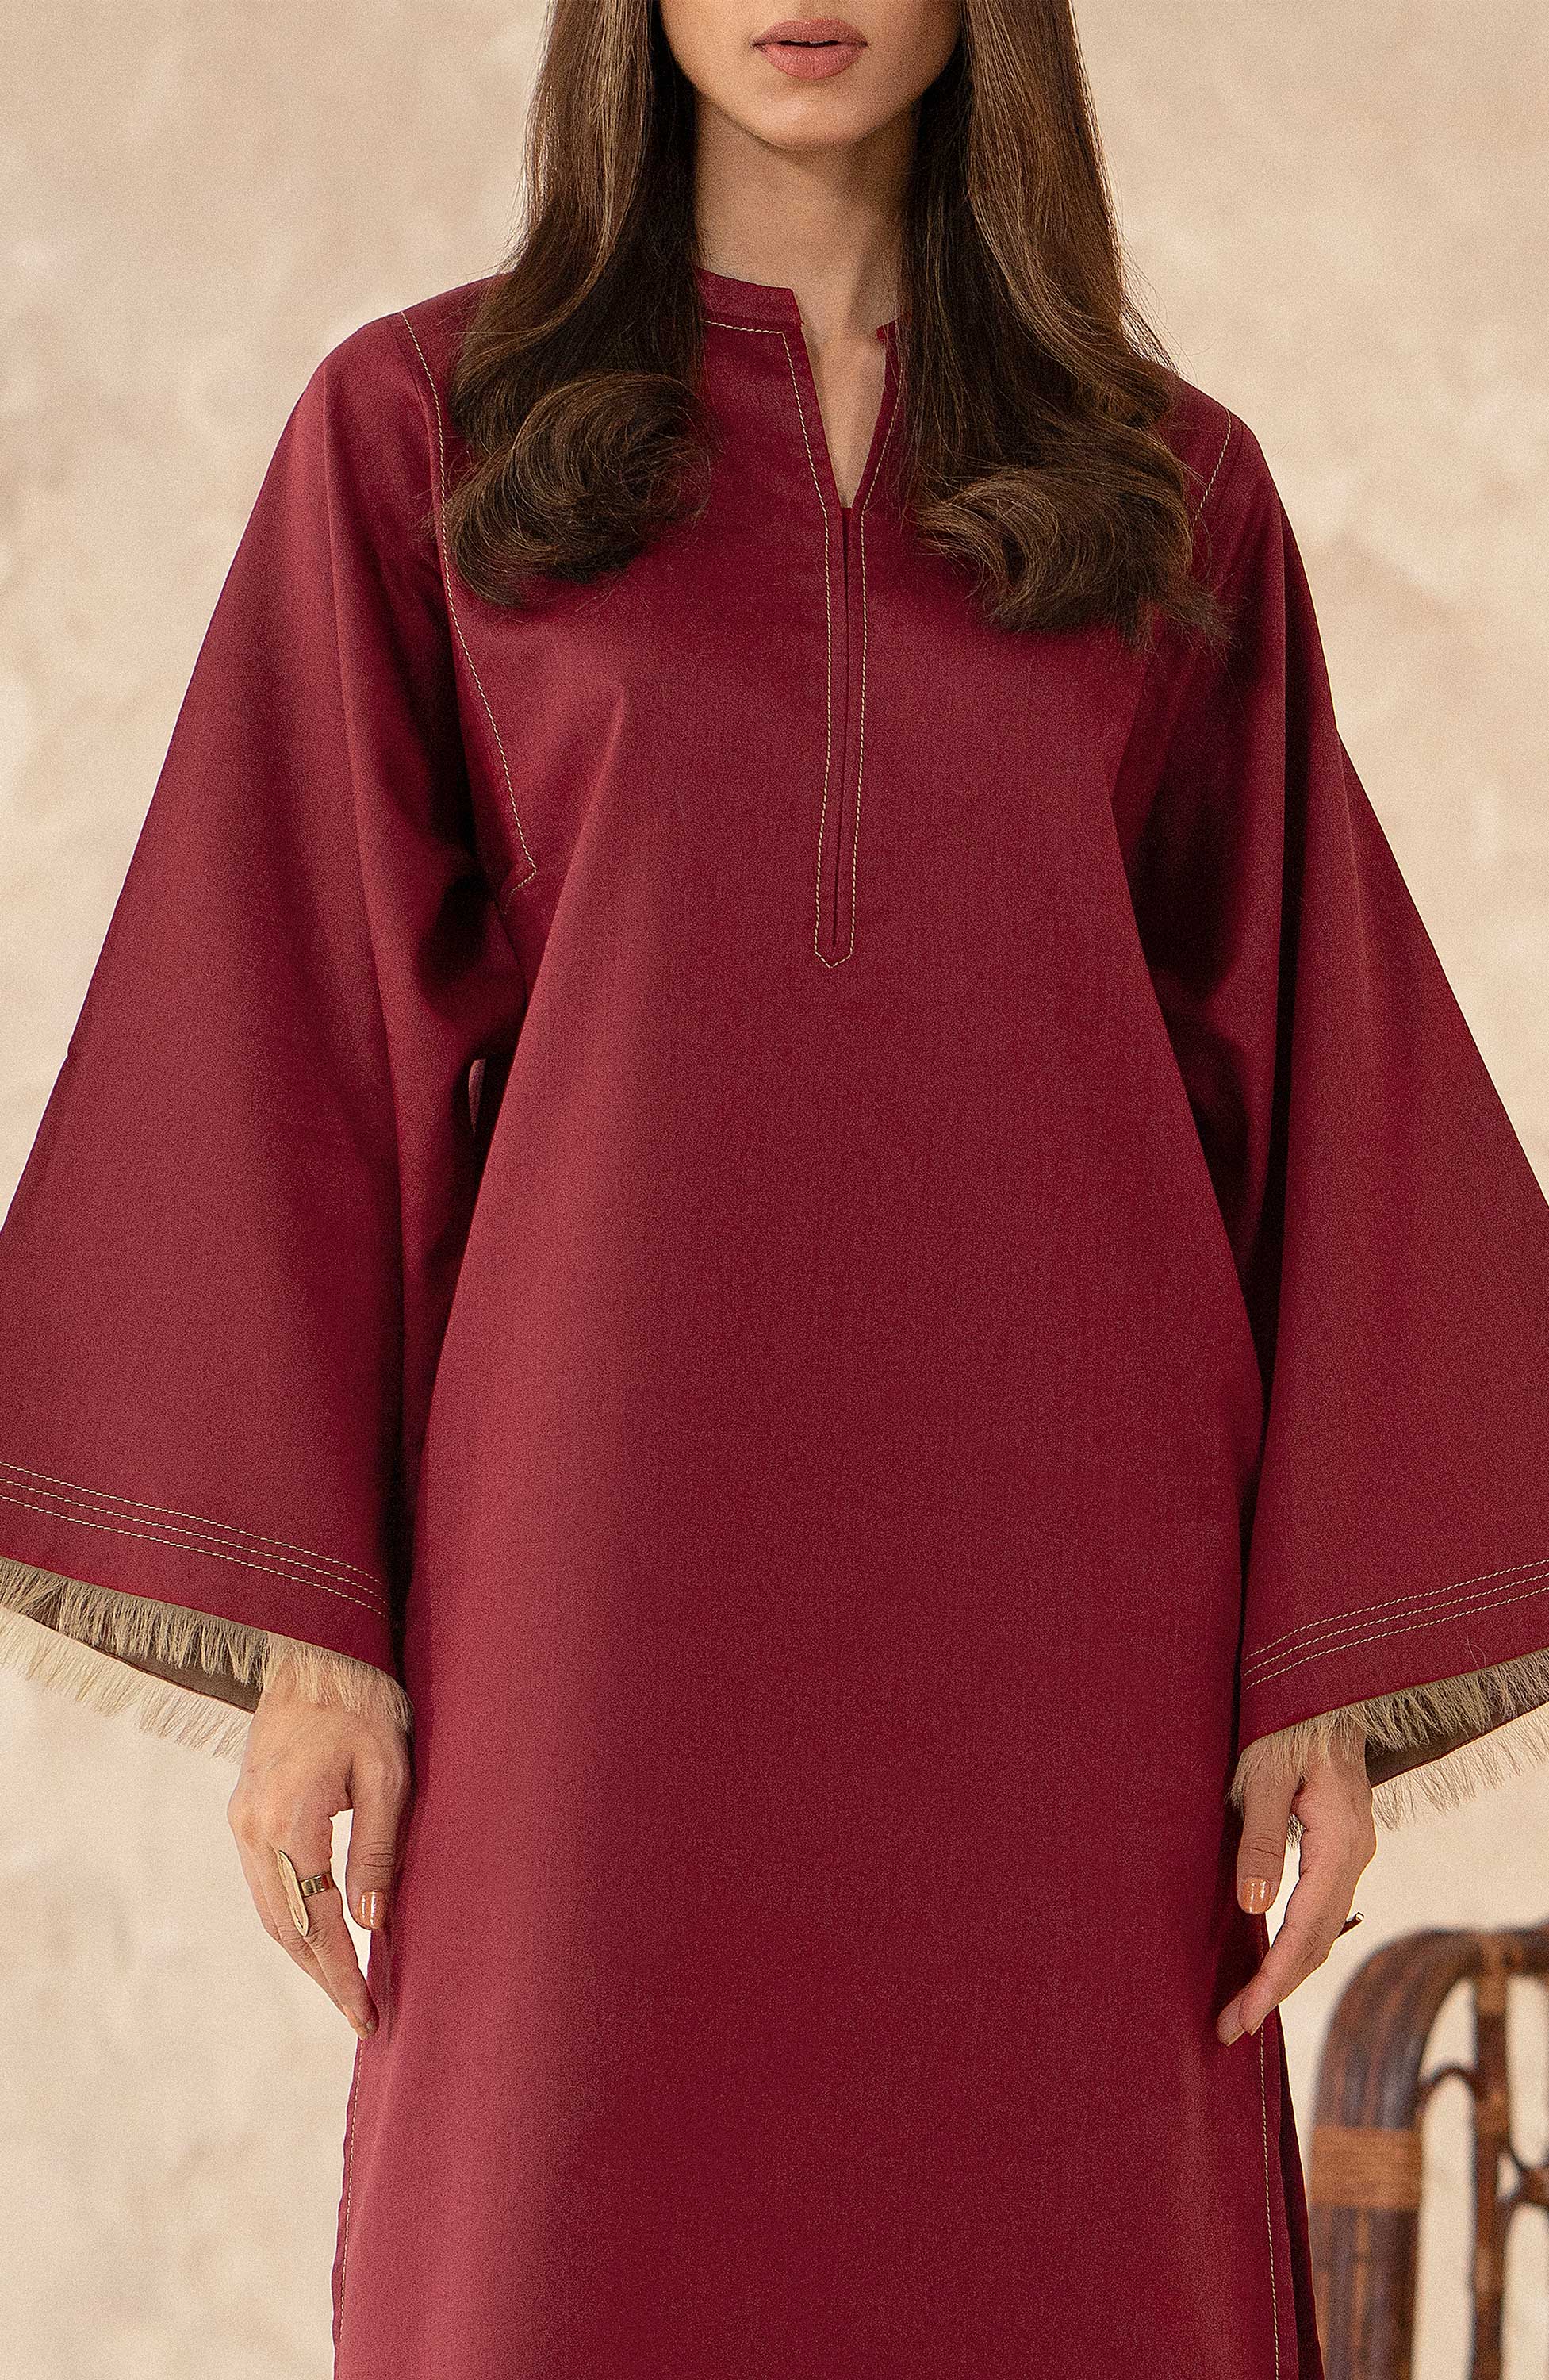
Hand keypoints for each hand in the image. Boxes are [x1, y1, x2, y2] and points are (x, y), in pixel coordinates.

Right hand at [226, 1656, 410, 2038]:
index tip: (368, 2014)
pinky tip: (322, 1935)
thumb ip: (377, 1849)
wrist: (316, 1652)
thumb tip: (372, 1925)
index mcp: (290, 1820)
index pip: (317, 1921)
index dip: (343, 1975)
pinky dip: (292, 1918)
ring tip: (347, 1986)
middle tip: (362, 2015)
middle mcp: (253, 1828)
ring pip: (269, 1911)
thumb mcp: (388, 1774)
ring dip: (304, 1953)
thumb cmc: (364, 1705)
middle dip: (323, 1977)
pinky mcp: (243, 1812)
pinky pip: (265, 1884)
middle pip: (284, 1928)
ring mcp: (241, 1820)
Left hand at [1216, 1732, 1375, 2044]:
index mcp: (1340, 1838)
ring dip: (1286, 1969)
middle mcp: (1355, 1851)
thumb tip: (1254, 1906)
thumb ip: (1262, 1837)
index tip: (1244, 2016)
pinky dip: (1296, 1939)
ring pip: (1323, 1926)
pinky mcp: (1339, 1841)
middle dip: (1276, 1987)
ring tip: (1246, 2007)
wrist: (1319, 1682)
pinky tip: (1271, 1957)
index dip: (1273, 1976)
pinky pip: (1322, 1905)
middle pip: (1319, 1938)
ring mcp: (1352, 1848)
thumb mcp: (1263, 1772)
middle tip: (1231, 2028)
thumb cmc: (1285, 1717)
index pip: (1306, 1926)